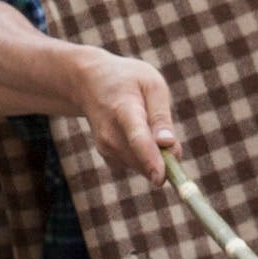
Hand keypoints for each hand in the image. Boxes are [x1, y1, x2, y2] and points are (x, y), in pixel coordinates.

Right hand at [70, 50, 178, 183]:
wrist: (88, 82)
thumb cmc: (127, 80)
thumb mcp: (151, 84)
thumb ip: (161, 116)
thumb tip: (169, 144)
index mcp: (124, 111)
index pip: (137, 139)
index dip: (151, 160)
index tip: (160, 178)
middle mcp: (110, 134)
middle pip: (142, 160)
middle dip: (165, 159)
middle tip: (165, 134)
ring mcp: (106, 148)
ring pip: (143, 165)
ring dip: (156, 154)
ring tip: (146, 122)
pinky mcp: (108, 157)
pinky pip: (138, 165)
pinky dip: (145, 155)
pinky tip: (136, 132)